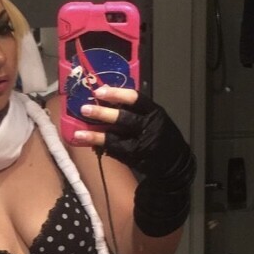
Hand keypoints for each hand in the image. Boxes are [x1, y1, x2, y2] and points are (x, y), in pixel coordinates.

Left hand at [73, 85, 194, 186]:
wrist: (175, 163)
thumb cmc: (161, 134)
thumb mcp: (154, 117)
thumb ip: (135, 109)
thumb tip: (106, 97)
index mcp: (154, 112)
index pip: (136, 99)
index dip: (117, 94)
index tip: (100, 91)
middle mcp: (149, 127)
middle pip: (124, 118)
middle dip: (103, 113)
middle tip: (84, 108)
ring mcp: (142, 145)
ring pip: (116, 138)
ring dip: (96, 135)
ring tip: (79, 133)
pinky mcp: (135, 159)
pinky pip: (115, 151)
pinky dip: (100, 146)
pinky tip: (86, 143)